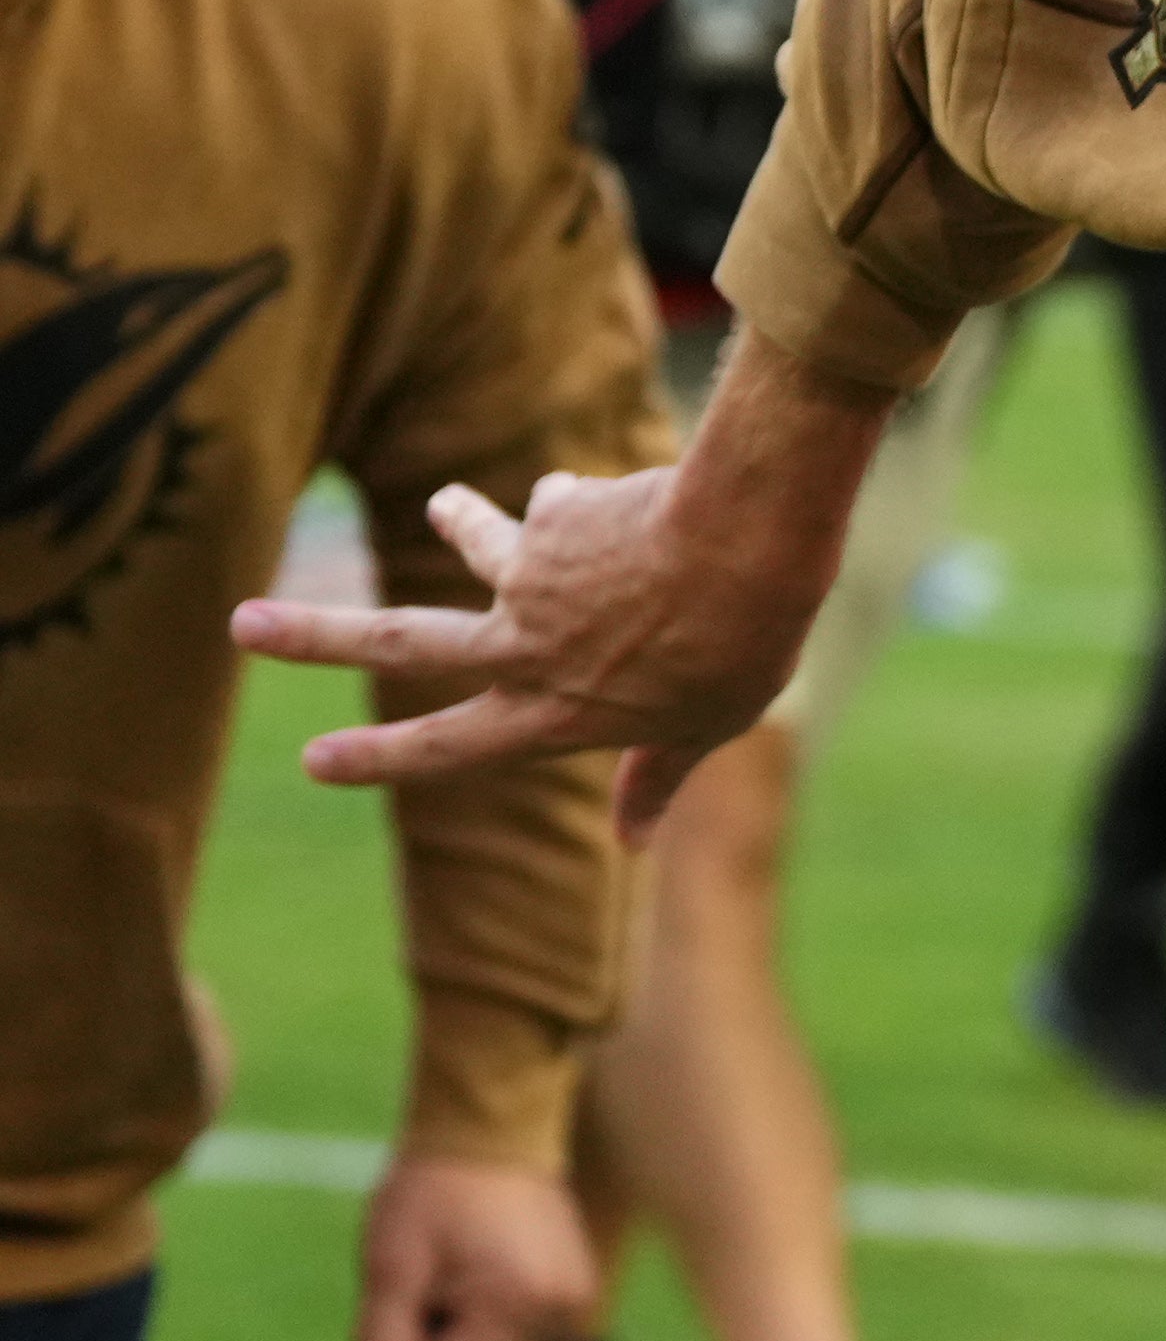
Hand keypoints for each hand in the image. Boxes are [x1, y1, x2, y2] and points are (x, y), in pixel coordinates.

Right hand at [232, 466, 811, 840]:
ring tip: (443, 505)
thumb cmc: (744, 644)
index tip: (312, 762)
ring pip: (474, 542)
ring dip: (458, 520)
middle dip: (312, 635)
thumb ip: (658, 772)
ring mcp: (528, 578)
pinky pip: (562, 505)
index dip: (379, 758)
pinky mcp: (550, 515)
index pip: (449, 747)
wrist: (750, 544)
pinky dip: (588, 505)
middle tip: (241, 623)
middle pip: (396, 642)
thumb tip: (634, 838)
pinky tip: (628, 501)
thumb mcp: (708, 726)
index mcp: (554, 712)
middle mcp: (523, 647)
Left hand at [353, 1156, 593, 1340]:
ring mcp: (577, 1295)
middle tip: (433, 1274)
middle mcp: (564, 1309)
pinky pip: (524, 1326)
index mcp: (522, 1307)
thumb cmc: (430, 1195)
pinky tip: (482, 1264)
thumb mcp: (390, 1270)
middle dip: (443, 1335)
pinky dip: (494, 1310)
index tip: (412, 1288)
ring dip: (468, 1325)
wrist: (486, 1129)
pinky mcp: (578, 1283)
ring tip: (459, 1265)